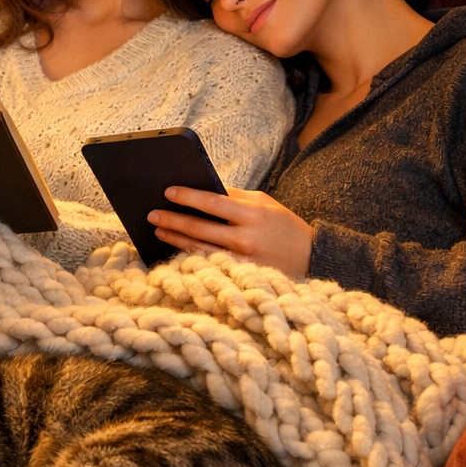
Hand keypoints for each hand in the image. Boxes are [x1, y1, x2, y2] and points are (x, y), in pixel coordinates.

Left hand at [148, 186, 314, 278]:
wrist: (313, 259)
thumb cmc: (285, 227)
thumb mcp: (265, 204)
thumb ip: (235, 197)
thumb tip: (204, 189)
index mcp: (252, 215)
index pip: (212, 202)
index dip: (187, 196)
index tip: (167, 192)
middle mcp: (245, 239)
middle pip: (199, 228)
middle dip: (172, 219)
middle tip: (152, 214)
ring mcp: (240, 262)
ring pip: (198, 249)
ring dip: (175, 238)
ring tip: (159, 230)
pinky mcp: (239, 277)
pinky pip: (208, 265)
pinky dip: (189, 257)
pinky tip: (176, 249)